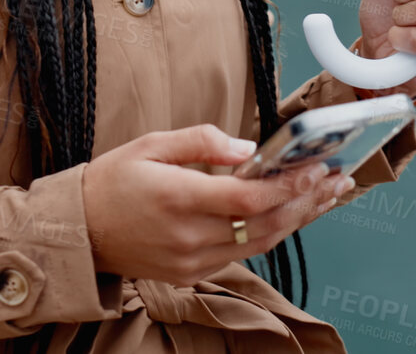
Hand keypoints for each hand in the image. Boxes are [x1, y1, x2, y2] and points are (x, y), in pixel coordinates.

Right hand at [81, 124, 352, 286]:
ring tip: (324, 197)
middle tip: (336, 179)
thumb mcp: (151, 144)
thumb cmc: (112, 181)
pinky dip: (269, 234)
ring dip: (296, 220)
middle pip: (264, 224)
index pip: (249, 197)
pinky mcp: (191, 274)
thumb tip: (248, 148)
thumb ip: (202, 141)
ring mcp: (191, 261)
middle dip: (305, 201)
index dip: (288, 185)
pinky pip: (240, 255)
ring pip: (259, 244)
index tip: (316, 167)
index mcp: (178, 198)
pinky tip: (288, 216)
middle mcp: (188, 236)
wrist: (79, 231)